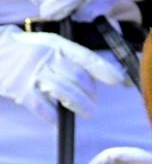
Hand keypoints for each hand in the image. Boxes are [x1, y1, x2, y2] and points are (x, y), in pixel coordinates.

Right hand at [0, 26, 125, 122]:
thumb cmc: (29, 53)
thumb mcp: (49, 46)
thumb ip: (72, 57)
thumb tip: (103, 75)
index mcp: (55, 45)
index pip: (83, 56)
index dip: (102, 69)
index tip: (118, 80)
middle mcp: (45, 57)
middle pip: (77, 78)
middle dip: (91, 94)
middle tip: (93, 104)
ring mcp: (33, 75)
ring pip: (65, 93)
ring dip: (80, 107)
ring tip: (87, 113)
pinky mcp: (23, 91)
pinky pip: (45, 108)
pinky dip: (55, 116)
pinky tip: (58, 119)